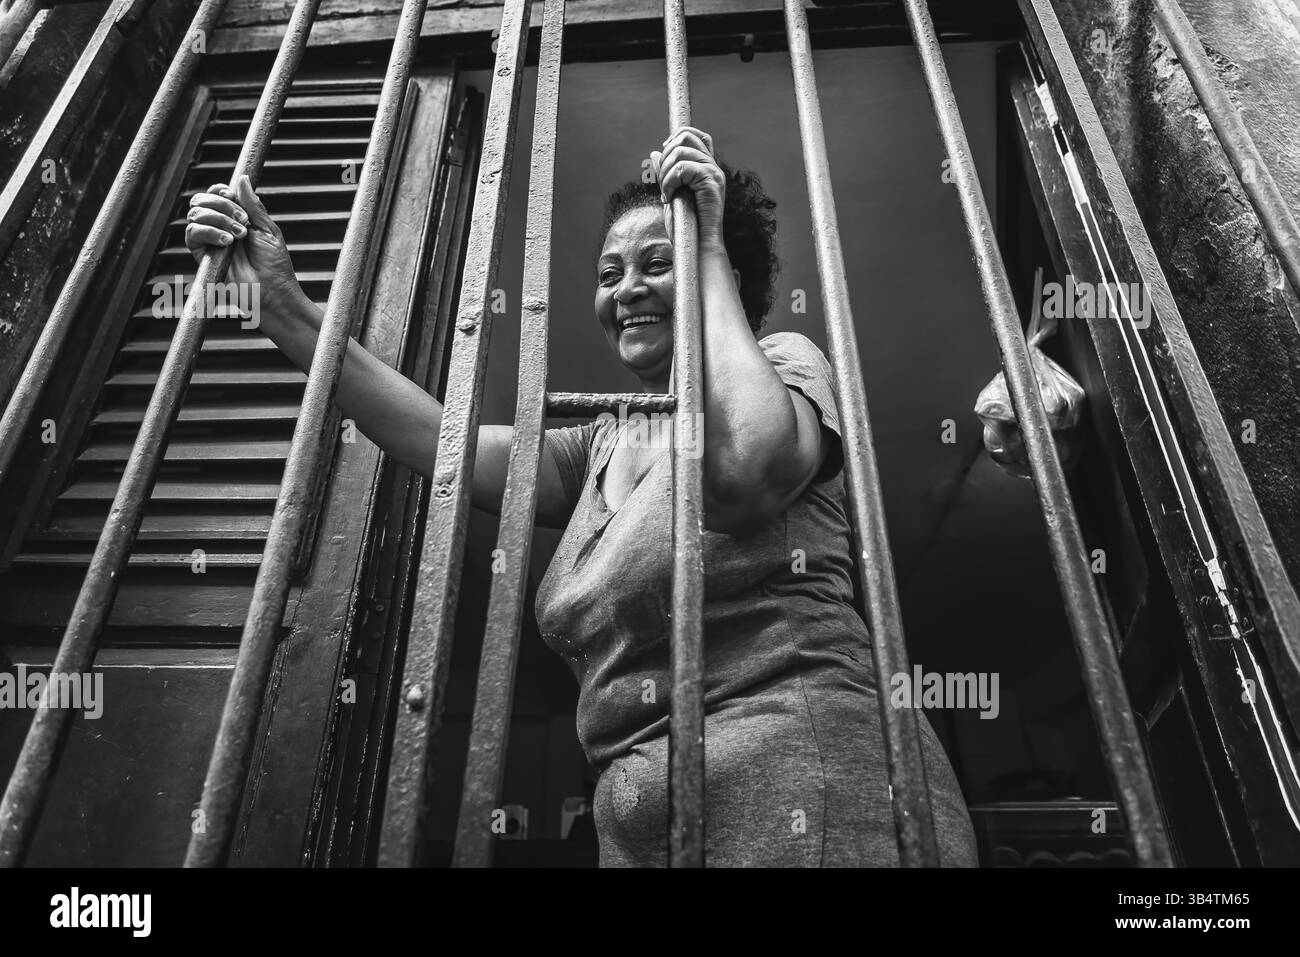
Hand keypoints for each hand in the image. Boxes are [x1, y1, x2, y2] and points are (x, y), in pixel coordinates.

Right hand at [184, 173, 306, 316]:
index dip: (221, 190)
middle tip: (243, 222)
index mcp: (235, 218)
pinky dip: (209, 231)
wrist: (271, 291)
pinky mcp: (201, 255)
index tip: (234, 197)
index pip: (216, 193)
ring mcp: (209, 240)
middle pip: (201, 199)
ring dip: (219, 219)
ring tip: (238, 235)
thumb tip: (242, 178)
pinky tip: (227, 242)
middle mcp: (219, 226)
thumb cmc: (274, 264)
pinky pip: (192, 233)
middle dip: (222, 204)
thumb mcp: (268, 229)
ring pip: (195, 213)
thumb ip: (253, 205)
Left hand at [652, 126, 725, 251]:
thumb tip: (655, 152)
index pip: (696, 136)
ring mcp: (714, 173)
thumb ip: (665, 173)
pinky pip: (682, 168)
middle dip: (666, 156)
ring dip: (665, 172)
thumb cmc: (686, 228)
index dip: (676, 138)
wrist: (698, 248)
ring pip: (680, 151)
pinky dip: (669, 182)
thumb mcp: (670, 194)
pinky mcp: (711, 181)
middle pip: (686, 136)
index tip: (664, 158)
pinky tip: (669, 197)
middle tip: (663, 182)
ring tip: (666, 192)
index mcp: (706, 168)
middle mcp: (713, 167)